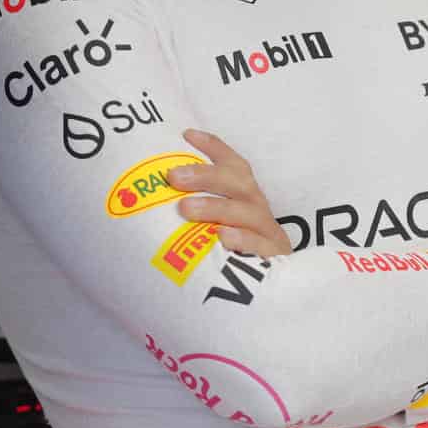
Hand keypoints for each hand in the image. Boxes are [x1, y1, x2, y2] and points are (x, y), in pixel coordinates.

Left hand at [166, 129, 290, 258]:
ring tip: (186, 208)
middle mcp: (257, 208)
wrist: (274, 293)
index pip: (233, 165)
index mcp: (246, 196)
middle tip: (173, 176)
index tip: (187, 134)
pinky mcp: (274, 258)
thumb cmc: (234, 252)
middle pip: (238, 183)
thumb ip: (194, 211)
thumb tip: (153, 198)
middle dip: (206, 176)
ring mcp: (267, 232)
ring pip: (246, 212)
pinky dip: (242, 239)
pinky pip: (259, 246)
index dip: (214, 147)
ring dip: (215, 207)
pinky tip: (221, 237)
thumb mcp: (217, 227)